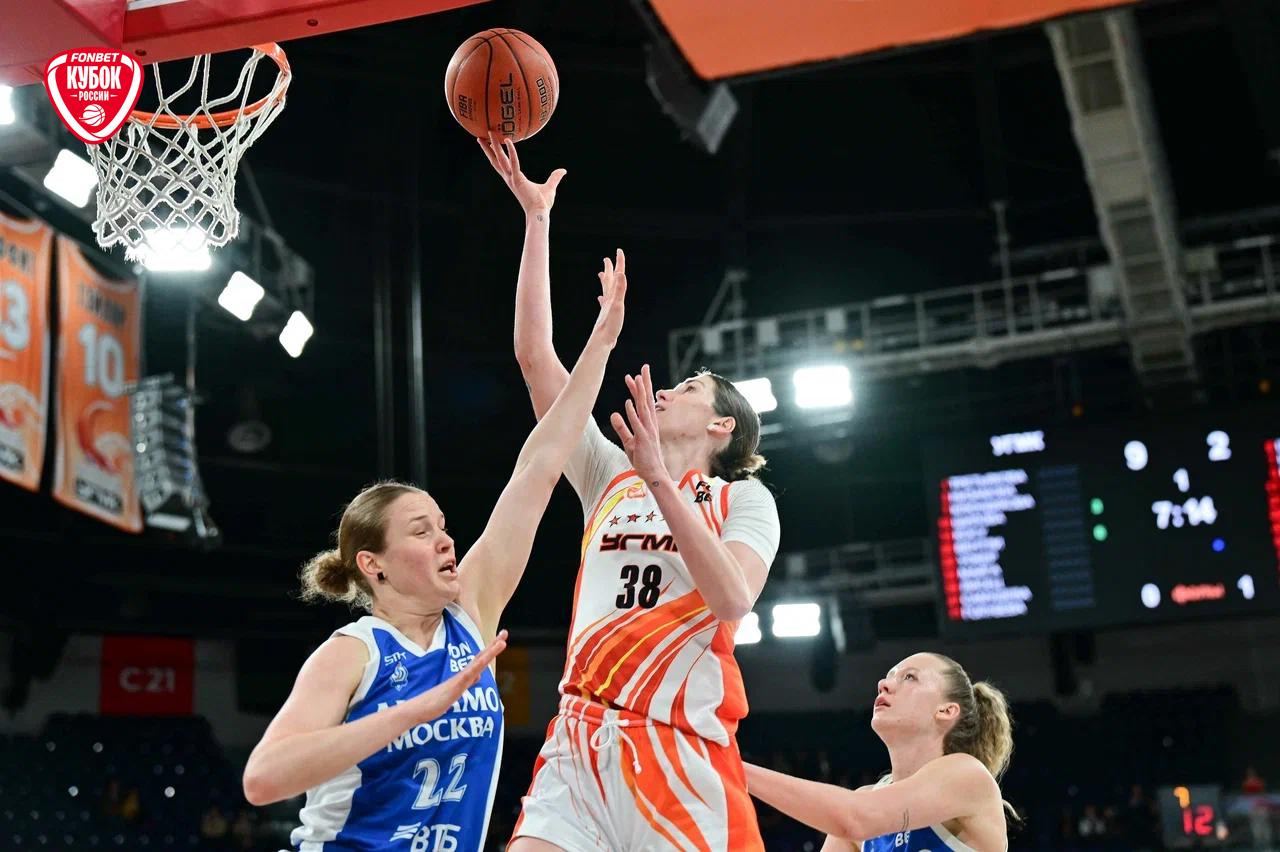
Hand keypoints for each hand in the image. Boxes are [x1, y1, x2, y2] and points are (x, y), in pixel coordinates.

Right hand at [406, 630, 506, 724]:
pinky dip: (477, 667)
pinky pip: (467, 675)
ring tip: (502, 642)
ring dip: (490, 652)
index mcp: (464, 676)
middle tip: (505, 633)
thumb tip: (479, 676)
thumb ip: (467, 682)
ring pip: (478, 663)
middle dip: (494, 645)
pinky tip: (484, 661)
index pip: (480, 660)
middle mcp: (463, 674)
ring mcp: (459, 679)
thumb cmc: (435, 702)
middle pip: (481, 657)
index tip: (501, 640)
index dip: (491, 650)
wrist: (418, 709)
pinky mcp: (455, 686)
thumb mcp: (456, 691)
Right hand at [478, 133, 565, 214]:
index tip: (487, 145)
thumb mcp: (550, 187)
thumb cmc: (543, 204)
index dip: (493, 154)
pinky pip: (513, 163)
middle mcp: (510, 178)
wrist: (539, 214)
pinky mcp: (517, 180)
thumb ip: (555, 177)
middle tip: (481, 135)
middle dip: (488, 148)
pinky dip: (511, 152)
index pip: (500, 164)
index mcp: (514, 179)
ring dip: (494, 145)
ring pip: (500, 159)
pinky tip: (508, 140)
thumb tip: (563, 171)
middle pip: (496, 160)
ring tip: (490, 132)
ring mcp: (512, 179)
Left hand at [592, 249, 626, 345]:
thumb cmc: (610, 325)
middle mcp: (608, 300)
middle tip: (607, 259)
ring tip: (601, 275)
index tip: (619, 251)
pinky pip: (604, 303)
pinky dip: (603, 298)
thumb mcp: (617, 305)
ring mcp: (606, 308)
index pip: (617, 276)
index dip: (619, 263)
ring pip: (605, 290)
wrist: (601, 342)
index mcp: (612, 296)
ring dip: (605, 281)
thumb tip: (620, 273)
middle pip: (608, 281)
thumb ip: (619, 290)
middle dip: (609, 269)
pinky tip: (601, 299)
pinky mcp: (606, 316)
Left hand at [610, 364, 670, 483]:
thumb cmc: (643, 459)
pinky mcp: (643, 440)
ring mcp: (648, 431)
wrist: (654, 474)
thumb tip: (613, 414)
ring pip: (644, 408)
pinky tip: (628, 402)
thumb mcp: (629, 442)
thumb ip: (622, 428)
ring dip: (640, 393)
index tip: (635, 375)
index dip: (640, 388)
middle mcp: (650, 424)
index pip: (644, 402)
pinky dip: (632, 413)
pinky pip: (637, 424)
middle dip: (645, 383)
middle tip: (644, 367)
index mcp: (648, 423)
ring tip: (636, 378)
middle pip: (647, 400)